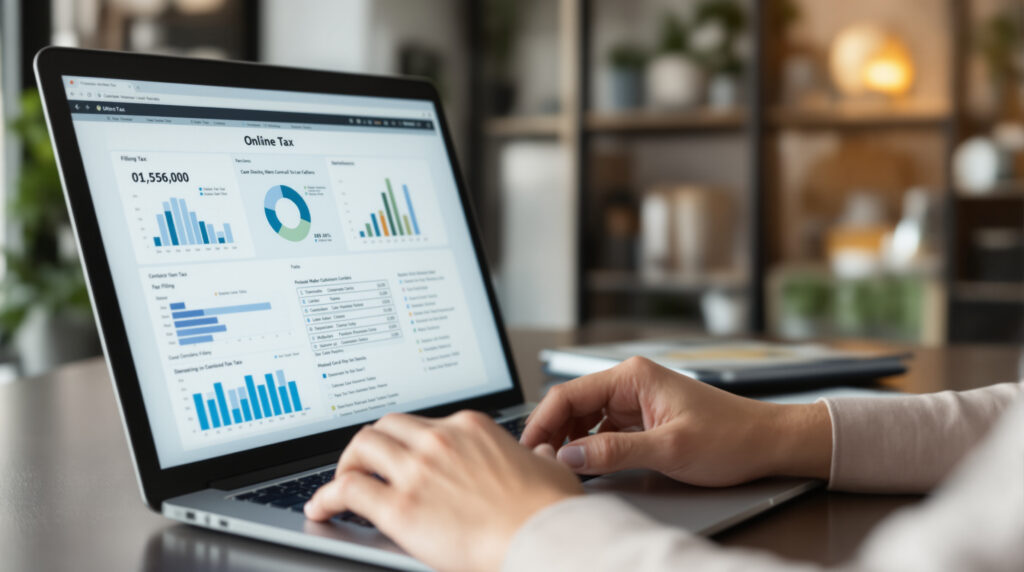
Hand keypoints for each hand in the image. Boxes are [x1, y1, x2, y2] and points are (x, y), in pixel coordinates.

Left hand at [305, 411, 582, 571]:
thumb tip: (539, 455)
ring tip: (340, 483)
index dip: (405, 441)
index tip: (399, 455)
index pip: (422, 423)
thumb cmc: (548, 511)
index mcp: (471, 427)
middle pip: (385, 427)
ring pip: (360, 448)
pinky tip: (321, 508)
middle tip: (363, 464)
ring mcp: (417, 470)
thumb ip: (534, 456)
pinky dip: (326, 497)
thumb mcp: (548, 468)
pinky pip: (347, 491)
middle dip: (370, 445)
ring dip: (345, 464)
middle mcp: (439, 440)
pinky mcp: (399, 507)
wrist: (543, 538)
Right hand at [520, 356, 831, 485]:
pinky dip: (589, 448)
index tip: (529, 449)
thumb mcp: (670, 449)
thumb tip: (570, 457)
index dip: (543, 422)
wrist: (768, 442)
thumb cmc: (731, 436)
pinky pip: (602, 431)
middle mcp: (630, 383)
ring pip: (584, 420)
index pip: (569, 394)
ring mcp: (635, 402)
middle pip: (572, 406)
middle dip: (552, 434)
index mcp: (633, 376)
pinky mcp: (642, 420)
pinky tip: (584, 467)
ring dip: (569, 442)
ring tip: (559, 468)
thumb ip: (615, 452)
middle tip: (540, 464)